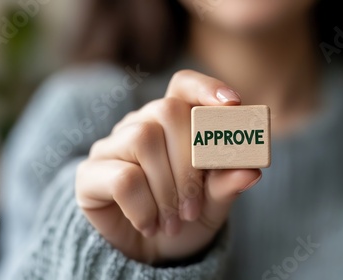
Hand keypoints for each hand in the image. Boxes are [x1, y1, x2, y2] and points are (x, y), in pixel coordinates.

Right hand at [75, 70, 261, 263]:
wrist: (150, 253)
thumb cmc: (185, 218)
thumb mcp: (213, 203)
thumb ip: (227, 183)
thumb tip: (252, 169)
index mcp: (174, 124)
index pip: (184, 86)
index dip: (206, 88)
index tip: (233, 104)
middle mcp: (141, 126)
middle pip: (167, 111)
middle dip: (189, 162)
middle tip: (193, 207)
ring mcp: (112, 146)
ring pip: (143, 139)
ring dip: (167, 188)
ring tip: (174, 221)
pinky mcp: (90, 174)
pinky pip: (122, 177)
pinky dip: (145, 208)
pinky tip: (149, 225)